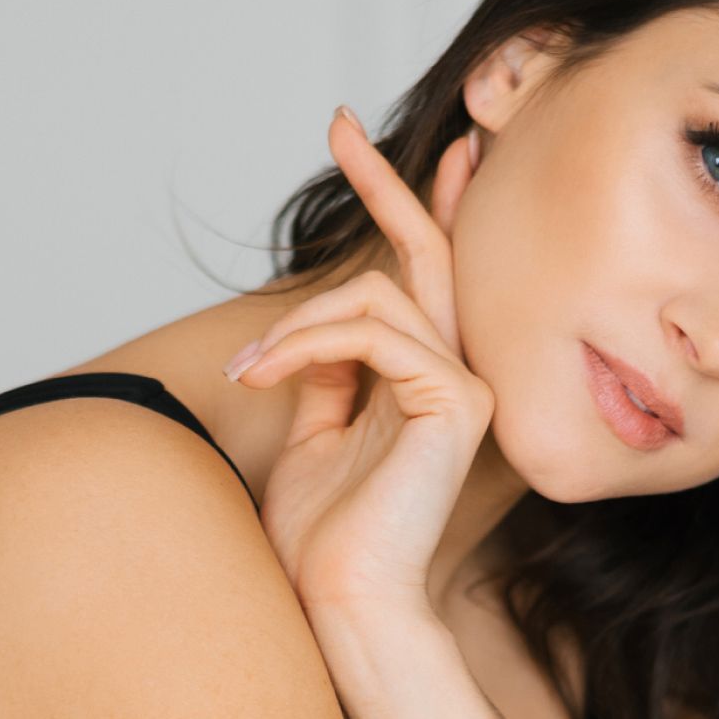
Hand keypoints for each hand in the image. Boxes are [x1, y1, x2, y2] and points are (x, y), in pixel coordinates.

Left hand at [226, 109, 492, 619]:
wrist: (344, 597)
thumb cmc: (328, 535)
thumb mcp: (318, 435)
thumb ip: (329, 376)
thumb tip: (314, 327)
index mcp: (427, 386)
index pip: (425, 283)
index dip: (410, 211)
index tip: (368, 149)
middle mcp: (459, 378)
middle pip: (428, 257)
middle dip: (384, 185)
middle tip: (338, 122)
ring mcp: (467, 386)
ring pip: (378, 296)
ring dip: (299, 326)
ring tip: (251, 372)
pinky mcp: (458, 401)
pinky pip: (374, 333)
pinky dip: (310, 344)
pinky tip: (267, 376)